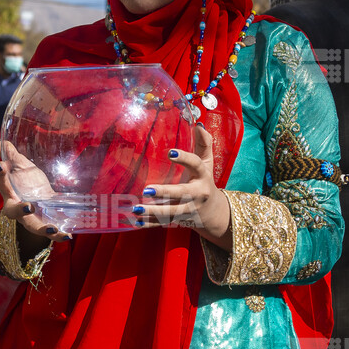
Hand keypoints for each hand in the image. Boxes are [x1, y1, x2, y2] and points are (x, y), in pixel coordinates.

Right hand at [0, 139, 67, 239]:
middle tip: (28, 206)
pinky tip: (69, 235)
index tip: (2, 165)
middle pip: (13, 211)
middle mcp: (18, 205)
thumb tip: (0, 142)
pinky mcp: (46, 221)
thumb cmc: (26, 180)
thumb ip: (12, 155)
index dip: (0, 175)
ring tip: (53, 228)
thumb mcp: (20, 165)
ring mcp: (31, 217)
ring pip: (33, 226)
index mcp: (9, 190)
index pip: (1, 182)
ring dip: (43, 229)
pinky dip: (59, 234)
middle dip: (20, 210)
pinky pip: (50, 230)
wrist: (38, 197)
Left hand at [135, 124, 230, 244]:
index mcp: (203, 175)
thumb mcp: (207, 163)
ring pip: (171, 212)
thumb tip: (199, 125)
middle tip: (146, 189)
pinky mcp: (180, 220)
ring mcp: (189, 209)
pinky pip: (164, 223)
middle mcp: (197, 194)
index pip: (195, 165)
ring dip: (153, 212)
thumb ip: (204, 144)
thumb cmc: (204, 181)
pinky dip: (150, 223)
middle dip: (164, 193)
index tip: (170, 153)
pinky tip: (136, 222)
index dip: (184, 158)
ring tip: (136, 208)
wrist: (213, 212)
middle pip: (181, 194)